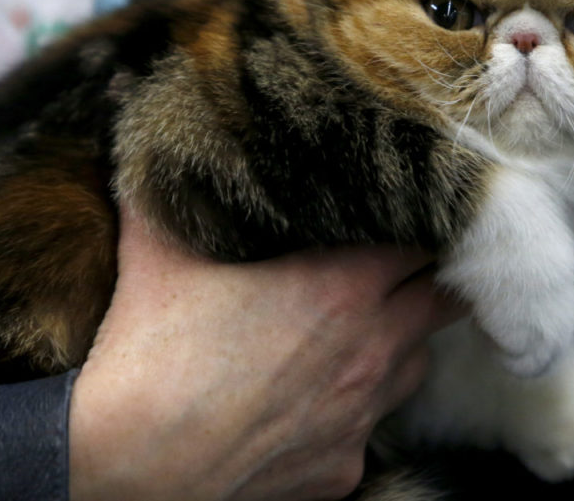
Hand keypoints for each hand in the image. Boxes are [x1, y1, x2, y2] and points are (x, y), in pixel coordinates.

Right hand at [68, 206, 463, 500]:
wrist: (129, 466)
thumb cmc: (149, 352)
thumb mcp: (156, 252)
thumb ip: (167, 183)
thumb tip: (136, 109)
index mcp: (343, 286)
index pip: (425, 242)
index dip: (421, 228)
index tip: (407, 221)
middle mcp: (371, 349)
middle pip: (445, 303)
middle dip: (431, 283)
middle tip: (405, 270)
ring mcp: (361, 415)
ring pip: (417, 367)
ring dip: (401, 345)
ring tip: (360, 334)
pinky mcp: (343, 469)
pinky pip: (369, 432)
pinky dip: (353, 414)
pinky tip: (310, 404)